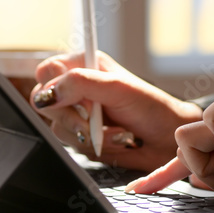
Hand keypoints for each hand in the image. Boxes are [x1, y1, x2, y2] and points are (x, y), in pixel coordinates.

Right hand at [30, 51, 202, 170]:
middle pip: (44, 102)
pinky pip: (71, 145)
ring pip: (57, 127)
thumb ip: (81, 84)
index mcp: (83, 66)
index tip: (71, 99)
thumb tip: (49, 93)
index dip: (53, 87)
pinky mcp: (82, 136)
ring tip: (116, 132)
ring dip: (87, 135)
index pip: (47, 72)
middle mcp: (76, 88)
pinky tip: (115, 141)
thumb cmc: (151, 108)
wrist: (169, 140)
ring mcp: (78, 114)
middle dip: (72, 117)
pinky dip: (93, 146)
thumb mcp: (117, 87)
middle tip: (92, 120)